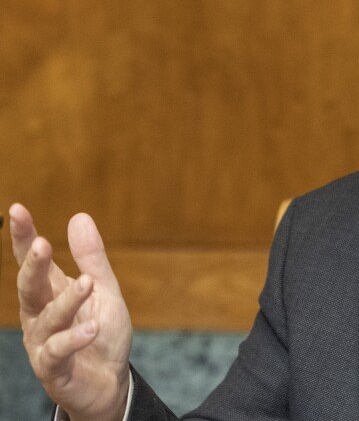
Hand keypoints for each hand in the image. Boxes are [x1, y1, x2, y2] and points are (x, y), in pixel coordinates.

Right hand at [9, 203, 132, 420]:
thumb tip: (79, 216)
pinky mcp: (52, 368)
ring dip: (67, 300)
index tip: (18, 210)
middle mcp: (39, 314)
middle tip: (42, 245)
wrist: (108, 381)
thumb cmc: (102, 333)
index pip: (32, 261)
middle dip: (33, 266)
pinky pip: (58, 351)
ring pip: (48, 317)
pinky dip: (74, 339)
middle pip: (30, 286)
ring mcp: (42, 341)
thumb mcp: (105, 291)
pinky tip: (93, 328)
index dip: (23, 237)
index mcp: (50, 291)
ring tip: (87, 284)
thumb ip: (92, 258)